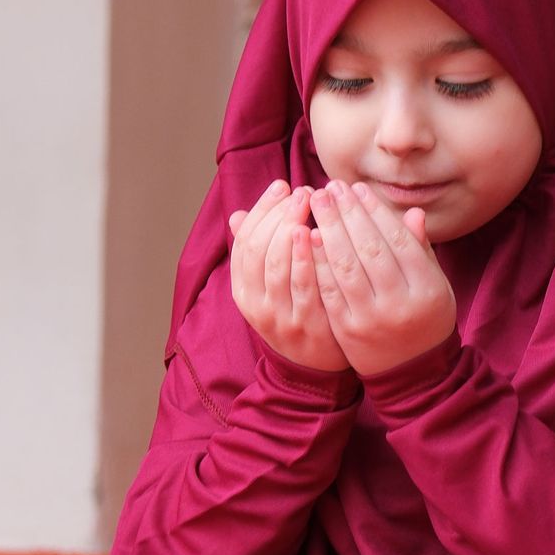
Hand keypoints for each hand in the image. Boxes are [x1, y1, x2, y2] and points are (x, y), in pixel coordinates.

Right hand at [228, 181, 350, 372]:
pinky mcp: (304, 325)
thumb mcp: (270, 286)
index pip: (244, 240)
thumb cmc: (296, 314)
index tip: (282, 186)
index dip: (261, 210)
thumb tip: (237, 214)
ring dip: (291, 227)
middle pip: (258, 248)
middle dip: (278, 213)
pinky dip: (307, 258)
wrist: (315, 368)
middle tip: (302, 190)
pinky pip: (303, 286)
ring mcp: (278, 316)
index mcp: (243, 289)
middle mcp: (254, 303)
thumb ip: (258, 251)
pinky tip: (318, 233)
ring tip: (309, 202)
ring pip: (276, 264)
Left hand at [307, 180, 457, 376]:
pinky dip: (318, 263)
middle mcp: (400, 304)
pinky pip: (329, 291)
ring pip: (347, 268)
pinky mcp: (348, 331)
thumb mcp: (436, 287)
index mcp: (427, 288)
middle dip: (348, 214)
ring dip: (329, 231)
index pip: (397, 240)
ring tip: (316, 205)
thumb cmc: (426, 320)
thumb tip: (413, 213)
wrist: (413, 373)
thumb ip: (421, 251)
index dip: (375, 211)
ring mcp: (372, 319)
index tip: (358, 189)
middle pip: (370, 249)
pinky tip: (308, 239)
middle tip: (330, 188)